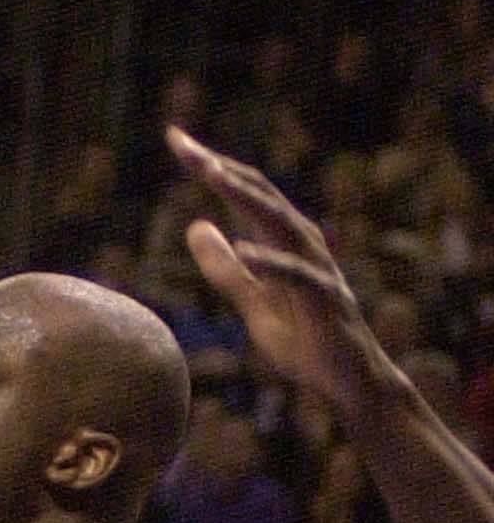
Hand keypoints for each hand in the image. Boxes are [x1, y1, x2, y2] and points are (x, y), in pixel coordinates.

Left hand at [169, 127, 391, 410]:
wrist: (347, 383)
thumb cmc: (304, 340)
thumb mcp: (252, 301)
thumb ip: (224, 268)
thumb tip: (195, 226)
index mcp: (280, 243)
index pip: (242, 194)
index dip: (210, 167)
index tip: (175, 139)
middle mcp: (301, 247)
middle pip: (261, 197)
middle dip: (223, 169)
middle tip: (186, 146)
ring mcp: (317, 271)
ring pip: (282, 225)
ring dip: (248, 199)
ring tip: (213, 176)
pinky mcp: (327, 302)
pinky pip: (299, 277)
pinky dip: (272, 262)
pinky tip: (243, 249)